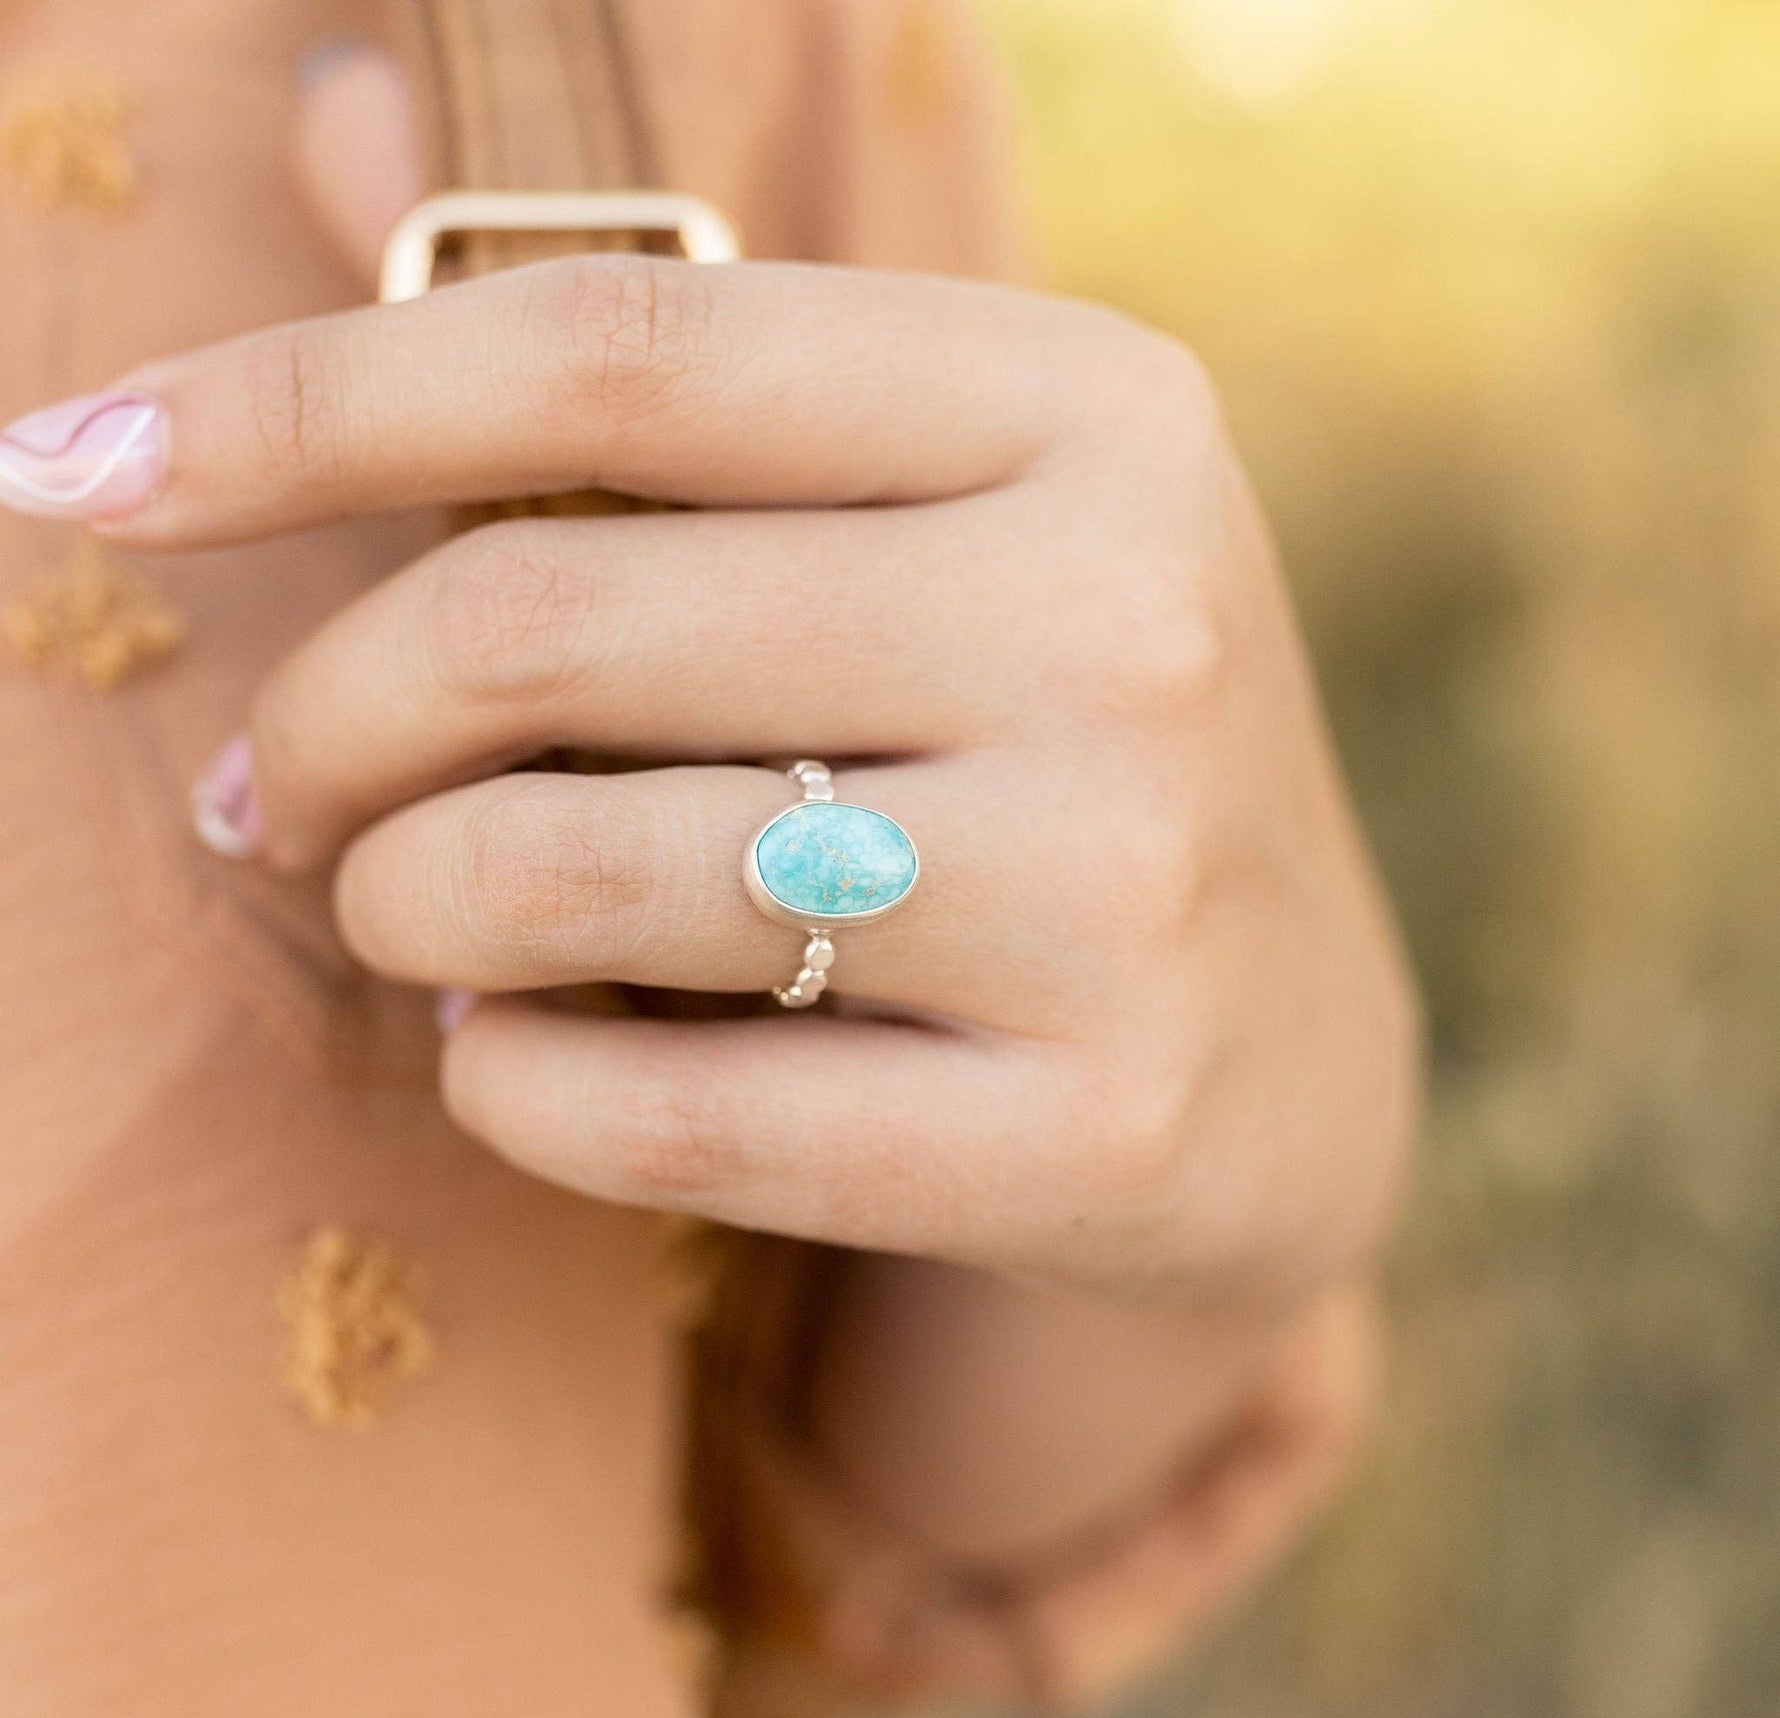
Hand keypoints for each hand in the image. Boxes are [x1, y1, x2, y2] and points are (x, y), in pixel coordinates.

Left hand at [6, 255, 1418, 1304]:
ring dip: (400, 906)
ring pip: (576, 878)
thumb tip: (327, 113)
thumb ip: (652, 361)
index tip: (75, 474)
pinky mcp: (1091, 1133)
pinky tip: (510, 1057)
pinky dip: (507, 1088)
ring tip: (400, 917)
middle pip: (554, 619)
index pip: (613, 348)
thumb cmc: (1058, 750)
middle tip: (257, 794)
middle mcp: (1133, 623)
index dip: (298, 402)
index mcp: (1086, 410)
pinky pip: (662, 1119)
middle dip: (320, 718)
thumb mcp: (934, 515)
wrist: (1284, 1062)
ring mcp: (1126, 892)